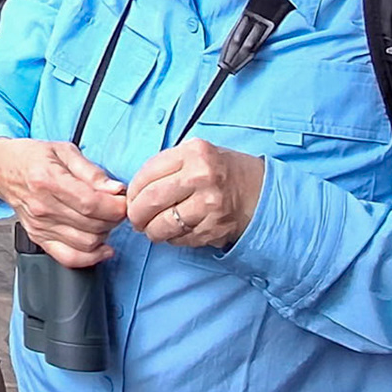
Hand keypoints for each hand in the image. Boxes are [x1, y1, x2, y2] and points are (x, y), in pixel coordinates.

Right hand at [0, 138, 126, 267]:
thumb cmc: (32, 156)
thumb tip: (115, 189)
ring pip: (85, 243)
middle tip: (117, 206)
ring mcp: (39, 226)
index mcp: (48, 180)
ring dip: (104, 234)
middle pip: (91, 225)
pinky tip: (103, 248)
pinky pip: (69, 258)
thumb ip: (91, 171)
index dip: (115, 206)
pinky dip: (90, 258)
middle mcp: (42, 207)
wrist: (2, 168)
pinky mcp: (38, 238)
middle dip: (113, 218)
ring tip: (106, 219)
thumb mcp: (63, 150)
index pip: (90, 203)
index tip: (124, 201)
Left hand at [126, 140, 265, 250]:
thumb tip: (133, 191)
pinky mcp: (215, 228)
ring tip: (152, 229)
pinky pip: (181, 238)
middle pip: (151, 200)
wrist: (260, 191)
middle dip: (136, 214)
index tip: (131, 199)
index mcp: (193, 153)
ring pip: (163, 225)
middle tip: (136, 220)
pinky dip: (172, 239)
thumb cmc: (221, 172)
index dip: (132, 191)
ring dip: (152, 231)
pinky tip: (176, 231)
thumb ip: (167, 166)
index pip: (147, 174)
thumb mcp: (196, 154)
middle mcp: (202, 176)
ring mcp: (210, 204)